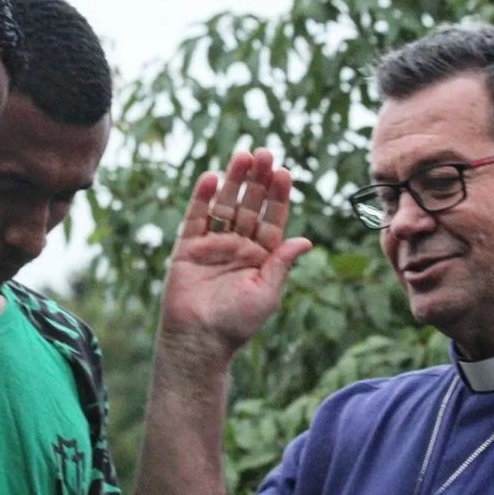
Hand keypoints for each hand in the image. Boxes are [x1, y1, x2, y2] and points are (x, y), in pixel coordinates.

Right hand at [159, 148, 311, 362]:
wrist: (198, 341)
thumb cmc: (236, 323)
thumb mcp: (267, 293)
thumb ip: (282, 264)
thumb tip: (305, 240)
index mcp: (262, 257)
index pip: (272, 219)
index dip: (278, 196)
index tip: (285, 172)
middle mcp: (239, 246)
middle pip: (250, 205)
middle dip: (258, 180)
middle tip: (265, 153)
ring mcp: (213, 244)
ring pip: (225, 205)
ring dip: (233, 181)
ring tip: (243, 156)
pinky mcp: (188, 248)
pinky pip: (196, 217)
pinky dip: (202, 197)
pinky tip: (211, 178)